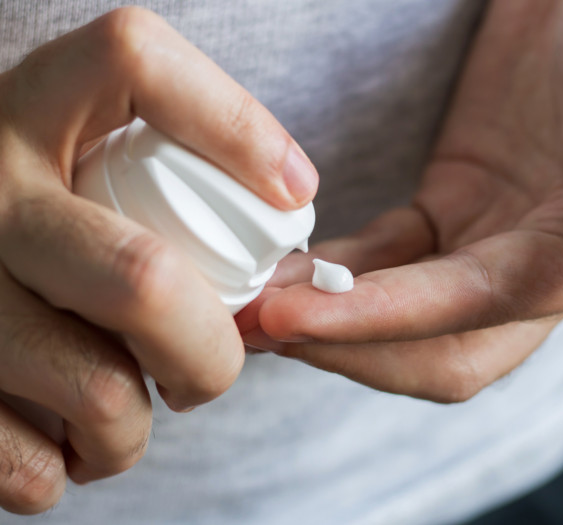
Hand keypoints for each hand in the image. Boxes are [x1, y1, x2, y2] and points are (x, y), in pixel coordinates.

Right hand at [0, 7, 316, 513]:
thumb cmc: (54, 219)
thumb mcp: (93, 163)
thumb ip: (178, 171)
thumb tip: (288, 209)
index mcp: (32, 113)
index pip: (135, 59)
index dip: (236, 125)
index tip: (296, 192)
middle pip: (143, 281)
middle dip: (209, 354)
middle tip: (210, 367)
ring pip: (99, 392)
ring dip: (136, 428)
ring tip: (131, 407)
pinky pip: (31, 465)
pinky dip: (68, 470)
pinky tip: (65, 439)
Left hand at [245, 1, 562, 399]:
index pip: (464, 312)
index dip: (377, 320)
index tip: (289, 318)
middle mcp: (525, 265)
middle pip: (427, 343)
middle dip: (342, 344)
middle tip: (251, 327)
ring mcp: (483, 238)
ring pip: (396, 305)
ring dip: (326, 313)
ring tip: (247, 302)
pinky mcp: (452, 205)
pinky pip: (384, 255)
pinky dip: (335, 269)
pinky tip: (285, 264)